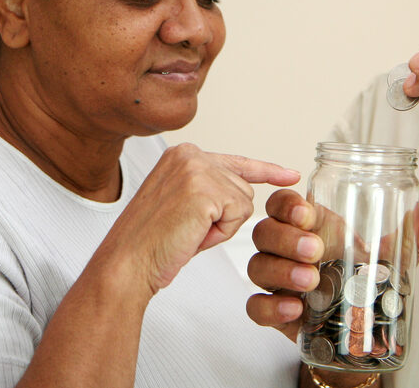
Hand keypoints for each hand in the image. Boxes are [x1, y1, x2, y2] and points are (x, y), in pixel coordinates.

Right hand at [95, 143, 299, 298]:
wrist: (127, 263)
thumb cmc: (152, 243)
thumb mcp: (182, 204)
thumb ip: (209, 189)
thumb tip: (246, 192)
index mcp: (182, 154)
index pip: (236, 161)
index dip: (267, 171)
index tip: (291, 174)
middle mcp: (189, 154)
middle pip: (244, 188)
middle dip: (224, 218)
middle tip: (188, 229)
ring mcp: (196, 169)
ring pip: (244, 203)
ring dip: (222, 227)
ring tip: (188, 231)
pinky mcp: (204, 190)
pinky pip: (238, 215)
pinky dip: (220, 233)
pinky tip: (193, 234)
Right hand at [245, 189, 418, 340]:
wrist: (359, 331)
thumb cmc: (366, 281)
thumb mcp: (393, 259)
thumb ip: (414, 237)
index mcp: (312, 226)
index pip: (283, 204)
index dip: (287, 204)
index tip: (307, 214)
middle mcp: (287, 248)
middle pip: (265, 230)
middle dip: (286, 238)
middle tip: (315, 250)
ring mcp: (278, 279)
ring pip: (258, 265)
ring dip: (281, 270)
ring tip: (311, 280)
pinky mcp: (274, 310)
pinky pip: (255, 305)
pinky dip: (270, 305)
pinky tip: (295, 308)